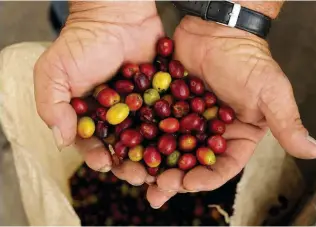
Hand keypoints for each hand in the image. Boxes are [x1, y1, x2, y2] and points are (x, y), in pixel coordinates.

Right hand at [34, 2, 162, 184]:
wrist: (115, 15)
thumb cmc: (81, 43)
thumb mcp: (54, 73)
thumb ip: (52, 106)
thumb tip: (60, 141)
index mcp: (90, 117)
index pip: (93, 144)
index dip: (98, 157)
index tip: (106, 164)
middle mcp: (116, 117)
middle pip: (124, 147)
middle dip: (131, 164)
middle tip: (140, 176)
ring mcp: (140, 108)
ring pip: (148, 138)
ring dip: (154, 155)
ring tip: (162, 169)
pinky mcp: (161, 97)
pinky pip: (167, 117)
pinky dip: (173, 132)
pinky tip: (180, 144)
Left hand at [146, 16, 315, 207]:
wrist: (218, 29)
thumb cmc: (248, 60)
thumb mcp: (271, 92)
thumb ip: (288, 123)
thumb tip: (314, 152)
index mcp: (236, 137)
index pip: (222, 166)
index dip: (205, 178)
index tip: (187, 184)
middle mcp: (211, 134)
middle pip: (192, 163)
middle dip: (175, 178)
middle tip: (156, 189)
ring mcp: (188, 121)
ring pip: (169, 149)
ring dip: (154, 164)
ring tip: (136, 176)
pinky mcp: (168, 107)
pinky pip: (153, 126)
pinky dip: (141, 137)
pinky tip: (127, 147)